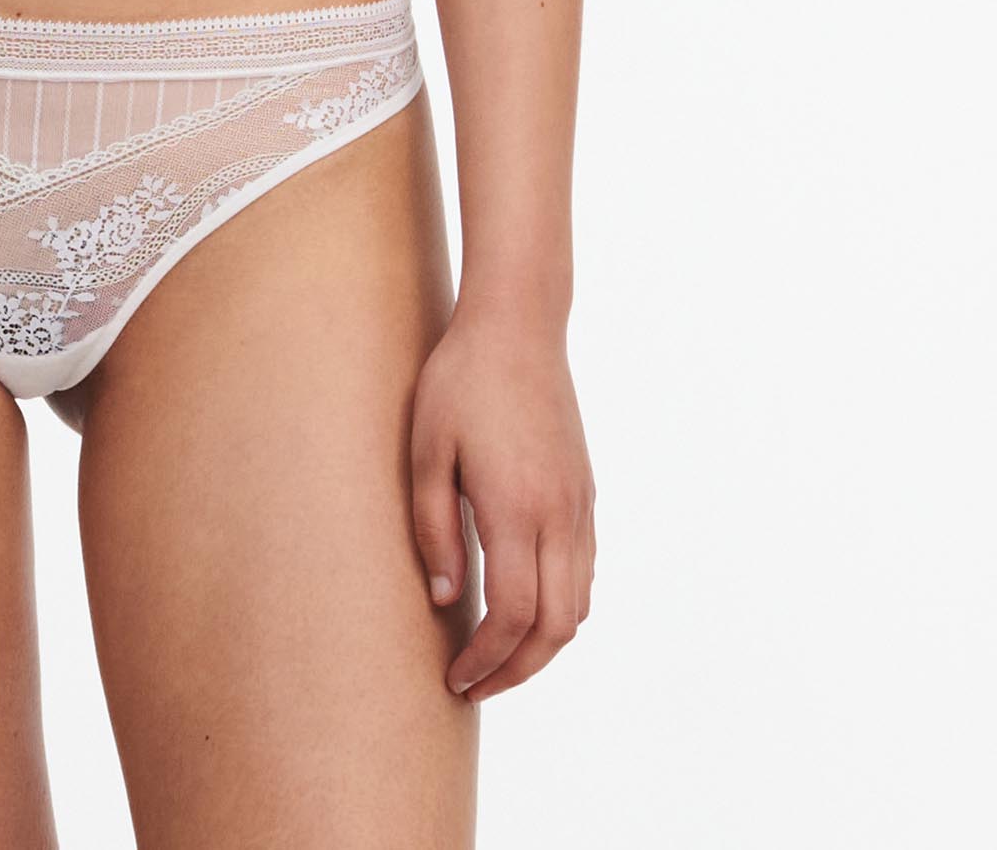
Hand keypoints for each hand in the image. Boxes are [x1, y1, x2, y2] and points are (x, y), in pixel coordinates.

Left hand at [408, 302, 595, 701]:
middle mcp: (560, 515)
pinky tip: (523, 605)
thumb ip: (434, 529)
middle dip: (518, 670)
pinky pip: (584, 571)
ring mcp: (580, 504)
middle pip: (557, 628)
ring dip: (542, 644)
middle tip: (475, 685)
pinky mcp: (585, 492)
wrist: (518, 325)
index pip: (514, 616)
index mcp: (517, 508)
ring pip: (579, 605)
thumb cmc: (460, 380)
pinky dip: (560, 606)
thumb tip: (446, 599)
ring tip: (496, 655)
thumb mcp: (426, 450)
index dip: (487, 660)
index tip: (456, 679)